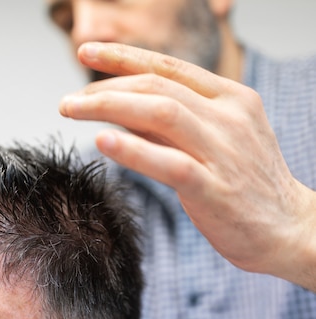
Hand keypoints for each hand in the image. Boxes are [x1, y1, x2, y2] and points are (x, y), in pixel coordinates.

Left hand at [59, 42, 315, 289]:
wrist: (288, 229)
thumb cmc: (243, 183)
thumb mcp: (213, 139)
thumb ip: (170, 123)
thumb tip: (119, 109)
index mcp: (230, 98)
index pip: (169, 66)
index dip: (124, 56)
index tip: (86, 51)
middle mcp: (228, 117)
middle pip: (156, 86)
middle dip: (105, 87)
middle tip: (68, 101)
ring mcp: (223, 152)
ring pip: (161, 113)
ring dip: (109, 107)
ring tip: (72, 110)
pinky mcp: (215, 189)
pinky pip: (170, 163)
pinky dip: (133, 149)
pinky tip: (102, 142)